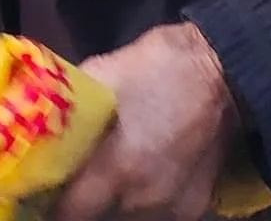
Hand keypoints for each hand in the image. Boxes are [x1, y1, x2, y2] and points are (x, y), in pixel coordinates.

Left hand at [52, 23, 238, 220]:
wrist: (225, 71)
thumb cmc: (159, 65)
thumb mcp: (104, 72)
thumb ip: (73, 109)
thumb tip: (45, 128)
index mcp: (116, 167)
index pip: (70, 213)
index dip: (55, 201)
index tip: (49, 188)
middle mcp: (141, 199)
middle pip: (98, 217)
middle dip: (87, 200)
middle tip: (80, 176)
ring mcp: (170, 207)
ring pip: (127, 218)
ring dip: (115, 202)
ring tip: (116, 172)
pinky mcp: (192, 208)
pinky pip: (156, 214)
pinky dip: (145, 202)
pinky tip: (147, 173)